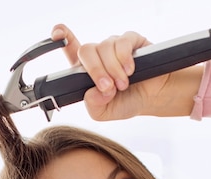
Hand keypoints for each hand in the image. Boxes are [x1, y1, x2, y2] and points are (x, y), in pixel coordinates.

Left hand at [51, 24, 202, 120]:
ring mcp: (114, 47)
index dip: (62, 38)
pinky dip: (124, 59)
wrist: (153, 99)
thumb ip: (93, 106)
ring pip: (104, 48)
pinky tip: (130, 71)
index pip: (71, 49)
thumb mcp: (104, 113)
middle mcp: (99, 55)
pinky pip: (122, 43)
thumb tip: (92, 92)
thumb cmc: (127, 102)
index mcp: (87, 70)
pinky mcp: (131, 41)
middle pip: (86, 50)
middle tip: (107, 87)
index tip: (57, 33)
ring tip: (123, 84)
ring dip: (113, 69)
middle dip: (95, 70)